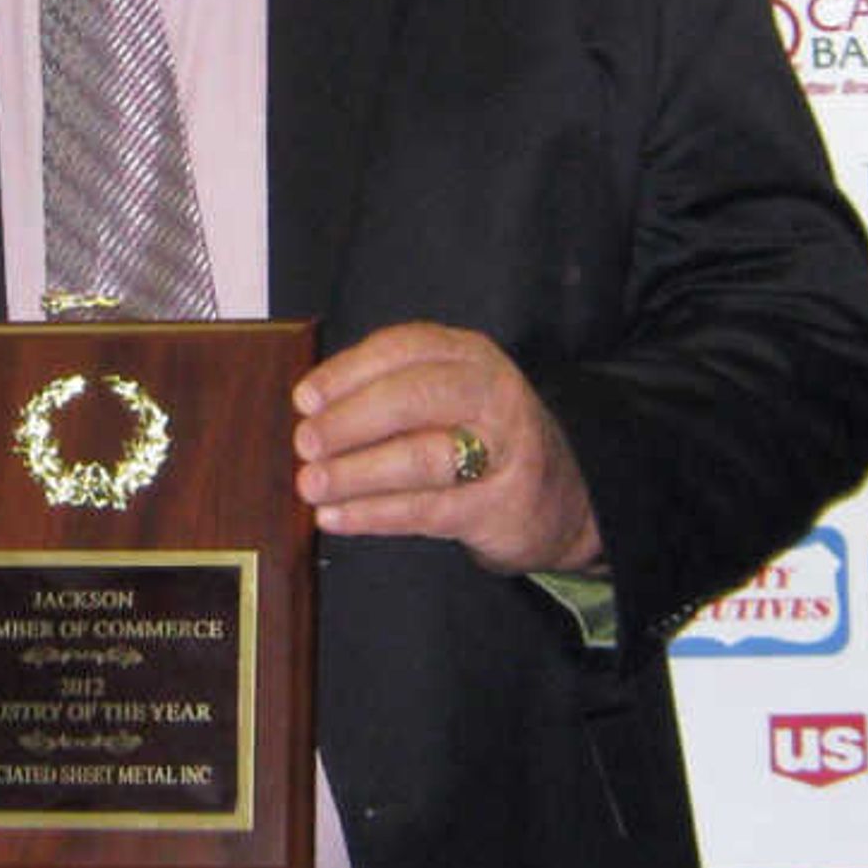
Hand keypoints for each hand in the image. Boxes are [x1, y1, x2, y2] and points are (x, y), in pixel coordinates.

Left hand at [292, 322, 600, 577]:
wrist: (563, 497)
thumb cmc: (482, 437)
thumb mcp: (450, 396)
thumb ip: (391, 391)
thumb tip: (311, 412)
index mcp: (470, 356)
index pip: (404, 349)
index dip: (348, 372)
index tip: (304, 398)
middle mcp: (491, 395)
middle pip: (415, 397)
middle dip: (351, 420)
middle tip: (306, 442)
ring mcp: (502, 451)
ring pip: (421, 456)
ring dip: (357, 472)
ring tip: (312, 484)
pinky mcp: (497, 507)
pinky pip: (426, 510)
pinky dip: (374, 514)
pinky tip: (336, 518)